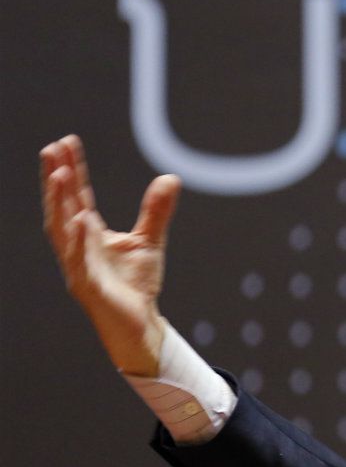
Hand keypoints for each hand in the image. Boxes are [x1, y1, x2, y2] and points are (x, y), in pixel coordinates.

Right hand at [40, 135, 180, 377]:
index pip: (77, 196)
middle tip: (52, 149)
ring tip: (60, 173)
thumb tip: (171, 177)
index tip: (66, 142)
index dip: (71, 170)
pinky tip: (80, 218)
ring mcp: (78, 266)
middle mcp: (76, 247)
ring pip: (62, 230)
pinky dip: (78, 240)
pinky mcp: (88, 287)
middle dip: (56, 180)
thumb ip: (155, 211)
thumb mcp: (149, 241)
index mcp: (88, 234)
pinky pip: (79, 261)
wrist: (139, 325)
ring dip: (59, 202)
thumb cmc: (135, 285)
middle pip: (62, 208)